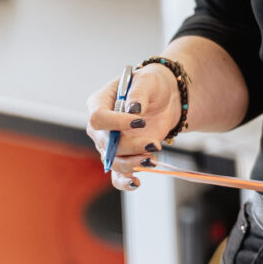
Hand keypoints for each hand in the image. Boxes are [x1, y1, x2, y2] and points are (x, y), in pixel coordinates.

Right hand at [84, 64, 181, 190]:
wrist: (164, 99)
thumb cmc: (151, 85)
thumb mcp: (147, 80)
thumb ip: (138, 93)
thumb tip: (134, 110)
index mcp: (99, 103)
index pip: (98, 118)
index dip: (116, 122)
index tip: (139, 121)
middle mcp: (101, 128)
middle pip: (106, 144)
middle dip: (130, 146)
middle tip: (153, 144)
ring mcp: (110, 145)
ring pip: (114, 162)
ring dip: (134, 163)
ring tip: (153, 159)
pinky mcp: (124, 156)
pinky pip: (118, 175)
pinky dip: (125, 182)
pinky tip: (136, 183)